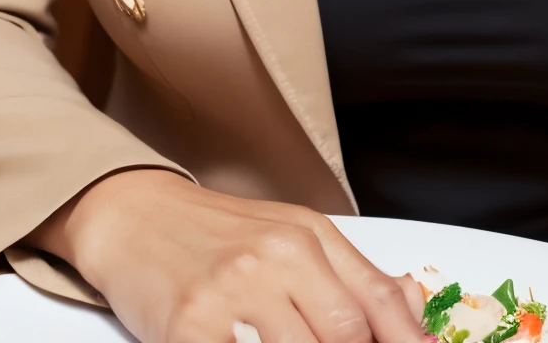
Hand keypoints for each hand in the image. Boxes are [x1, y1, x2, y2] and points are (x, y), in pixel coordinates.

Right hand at [29, 168, 428, 342]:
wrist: (134, 216)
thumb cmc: (217, 232)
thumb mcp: (293, 236)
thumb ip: (352, 276)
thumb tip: (414, 310)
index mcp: (308, 237)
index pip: (376, 304)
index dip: (405, 342)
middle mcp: (274, 259)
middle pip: (342, 335)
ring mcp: (230, 294)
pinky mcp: (189, 325)